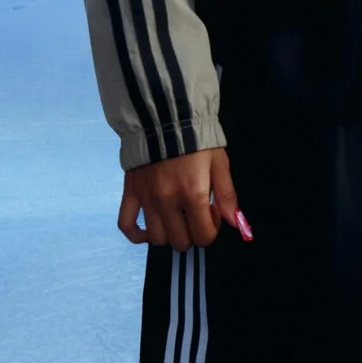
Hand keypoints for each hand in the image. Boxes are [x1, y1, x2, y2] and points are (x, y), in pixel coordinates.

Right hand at [117, 149, 244, 250]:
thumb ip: (227, 195)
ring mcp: (146, 199)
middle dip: (192, 235)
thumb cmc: (196, 141)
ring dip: (169, 235)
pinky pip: (126, 224)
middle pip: (180, 241)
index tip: (211, 213)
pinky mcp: (130, 193)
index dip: (211, 230)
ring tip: (177, 218)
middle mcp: (167, 201)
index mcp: (192, 194)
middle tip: (196, 216)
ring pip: (156, 238)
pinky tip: (149, 231)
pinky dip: (136, 235)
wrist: (165, 120)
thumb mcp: (219, 163)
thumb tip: (235, 222)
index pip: (202, 235)